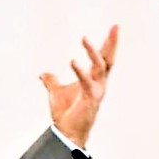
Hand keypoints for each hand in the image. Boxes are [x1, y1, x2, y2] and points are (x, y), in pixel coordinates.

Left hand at [39, 25, 117, 147]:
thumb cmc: (65, 113)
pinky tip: (72, 60)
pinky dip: (79, 71)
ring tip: (84, 38)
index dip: (108, 43)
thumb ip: (51, 81)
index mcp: (93, 80)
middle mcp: (99, 83)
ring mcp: (96, 91)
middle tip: (115, 26)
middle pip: (108, 59)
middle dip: (112, 43)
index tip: (113, 28)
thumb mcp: (55, 92)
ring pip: (99, 67)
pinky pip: (86, 82)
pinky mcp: (90, 99)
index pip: (103, 58)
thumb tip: (43, 73)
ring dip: (92, 52)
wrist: (66, 132)